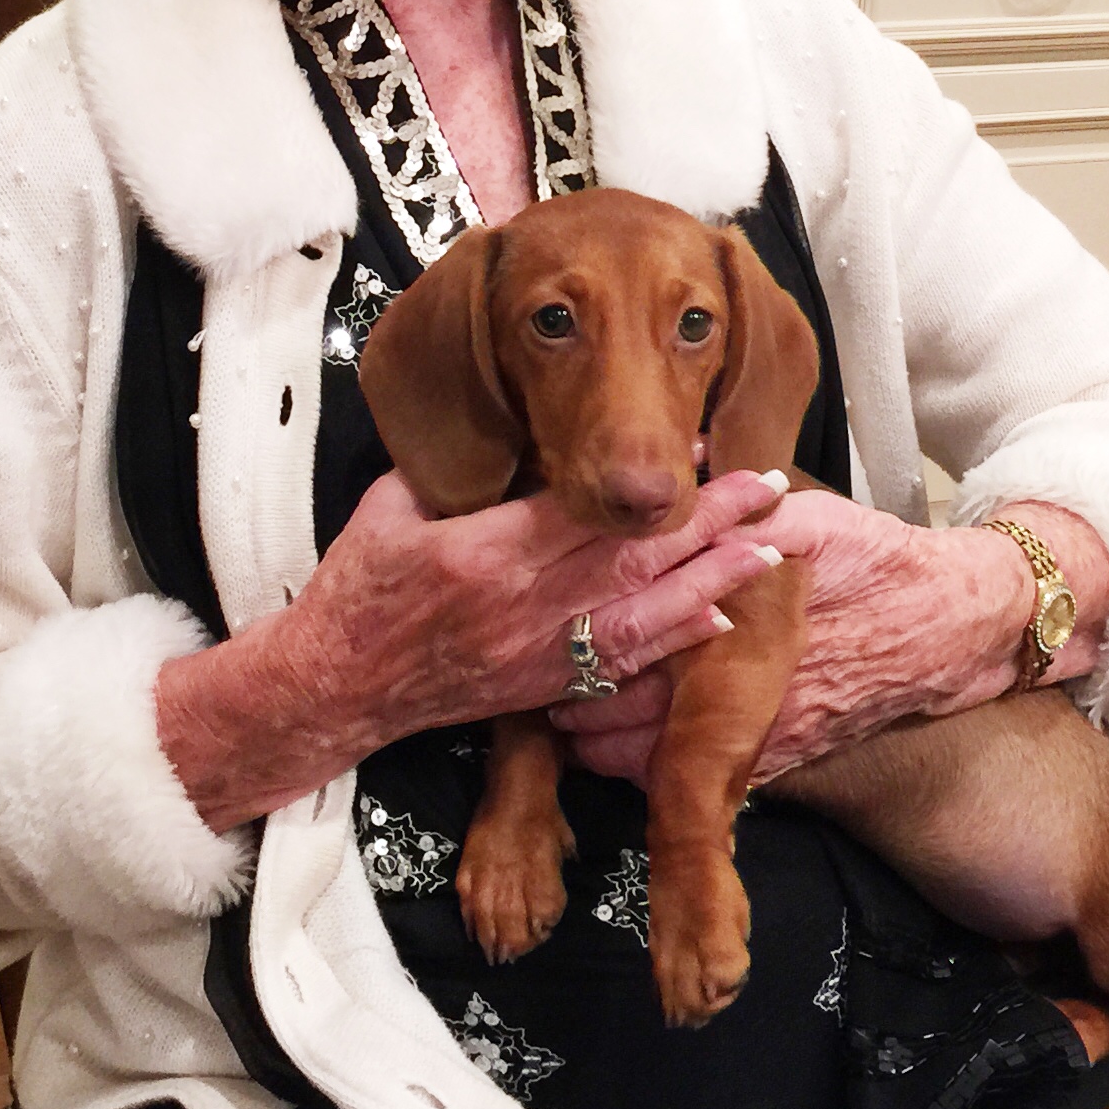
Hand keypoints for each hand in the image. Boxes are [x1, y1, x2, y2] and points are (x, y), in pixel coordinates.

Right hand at [156, 466, 790, 830]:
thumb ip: (454, 468)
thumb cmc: (358, 588)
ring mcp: (538, 653)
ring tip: (771, 549)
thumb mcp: (390, 506)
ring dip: (712, 579)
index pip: (587, 506)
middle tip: (772, 486)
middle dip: (709, 521)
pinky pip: (620, 664)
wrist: (336, 688)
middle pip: (633, 557)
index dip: (649, 480)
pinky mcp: (542, 688)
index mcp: (486, 551)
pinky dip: (672, 642)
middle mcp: (524, 606)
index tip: (701, 443)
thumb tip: (505, 421)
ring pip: (642, 612)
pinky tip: (719, 620)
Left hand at [550, 496, 1108, 788]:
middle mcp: (747, 689)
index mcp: (742, 626)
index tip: (550, 646)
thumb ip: (744, 501)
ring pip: (663, 758)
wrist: (954, 626)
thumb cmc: (880, 565)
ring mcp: (764, 730)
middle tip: (543, 692)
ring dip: (611, 746)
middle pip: (636, 717)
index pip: (642, 648)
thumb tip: (688, 458)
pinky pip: (706, 778)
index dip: (587, 654)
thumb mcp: (813, 517)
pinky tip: (626, 754)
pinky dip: (661, 768)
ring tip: (571, 724)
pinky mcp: (782, 754)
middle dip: (584, 707)